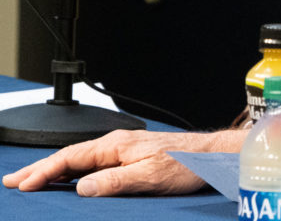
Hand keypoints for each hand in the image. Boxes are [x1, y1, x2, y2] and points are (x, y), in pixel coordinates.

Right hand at [2, 127, 247, 196]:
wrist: (211, 156)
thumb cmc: (186, 163)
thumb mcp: (149, 176)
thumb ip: (114, 182)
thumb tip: (81, 188)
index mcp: (116, 145)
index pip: (70, 158)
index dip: (44, 172)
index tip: (23, 185)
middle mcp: (117, 144)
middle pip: (70, 156)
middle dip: (40, 168)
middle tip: (13, 181)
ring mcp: (123, 149)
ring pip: (80, 159)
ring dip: (55, 169)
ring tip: (32, 179)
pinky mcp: (131, 156)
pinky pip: (93, 163)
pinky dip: (73, 170)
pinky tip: (69, 179)